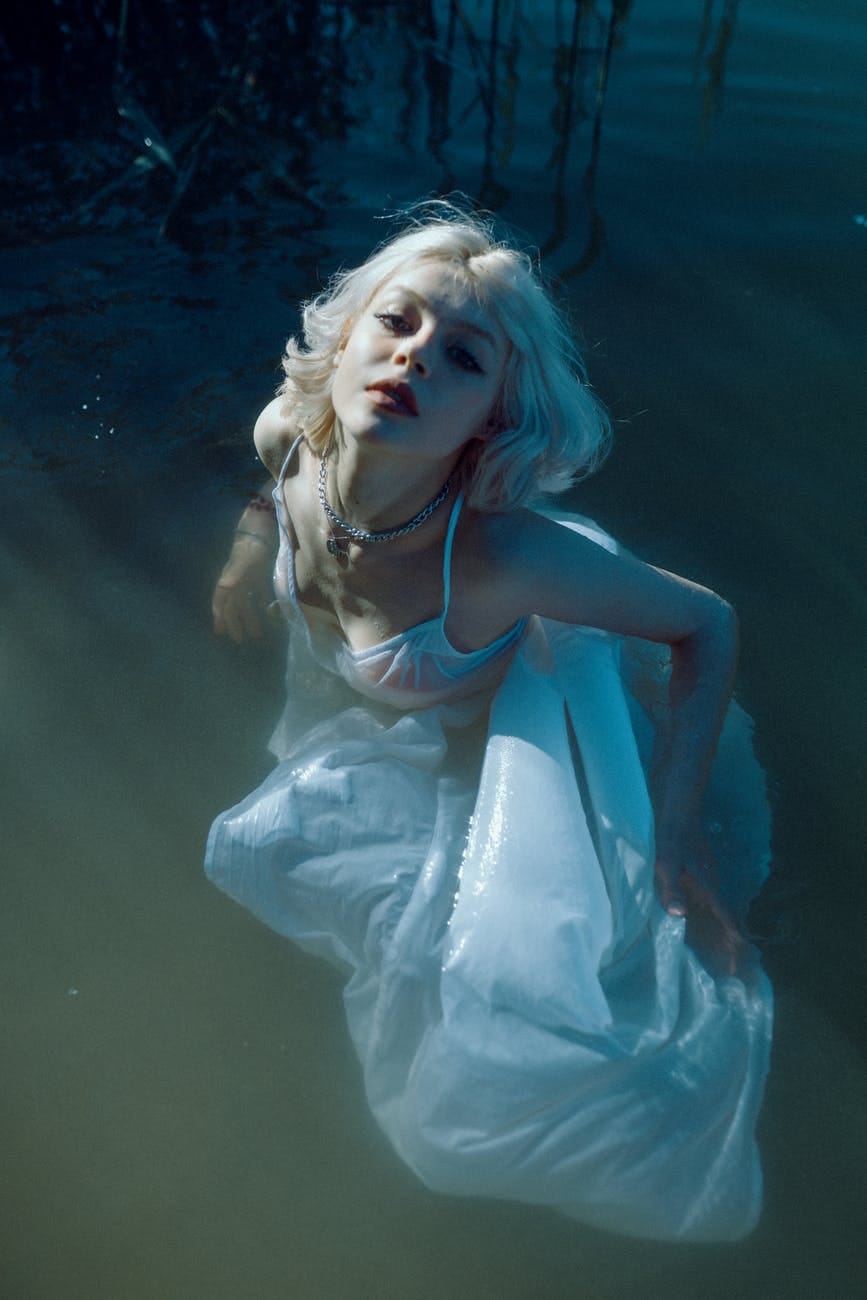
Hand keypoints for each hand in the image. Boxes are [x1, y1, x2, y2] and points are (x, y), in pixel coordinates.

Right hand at [212, 537, 274, 643]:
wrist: (262, 527)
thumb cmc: (251, 545)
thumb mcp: (242, 561)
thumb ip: (233, 576)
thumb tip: (222, 589)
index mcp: (230, 579)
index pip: (221, 601)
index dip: (219, 616)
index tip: (220, 632)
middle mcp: (237, 581)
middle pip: (234, 605)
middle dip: (235, 622)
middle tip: (239, 640)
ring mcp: (248, 578)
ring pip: (246, 602)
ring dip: (249, 617)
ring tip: (256, 634)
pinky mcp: (260, 573)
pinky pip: (259, 593)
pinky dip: (262, 604)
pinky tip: (268, 613)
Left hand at [655, 829, 747, 975]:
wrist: (678, 815)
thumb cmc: (671, 840)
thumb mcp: (667, 865)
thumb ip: (672, 889)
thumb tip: (678, 915)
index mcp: (708, 887)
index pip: (727, 917)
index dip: (734, 938)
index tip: (743, 959)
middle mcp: (714, 886)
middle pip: (728, 918)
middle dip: (734, 941)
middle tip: (738, 967)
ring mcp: (710, 880)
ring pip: (722, 910)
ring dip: (726, 930)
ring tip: (728, 953)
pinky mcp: (704, 875)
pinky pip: (715, 902)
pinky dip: (718, 917)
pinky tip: (709, 924)